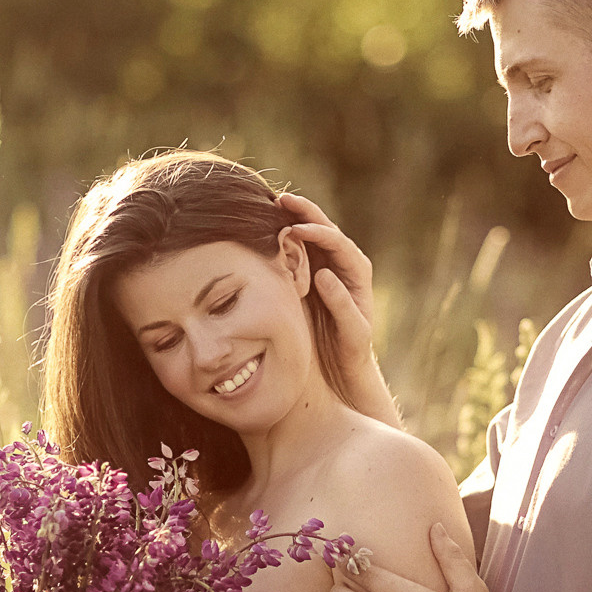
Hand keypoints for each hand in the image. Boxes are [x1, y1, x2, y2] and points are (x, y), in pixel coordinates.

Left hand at [275, 192, 399, 427]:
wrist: (335, 393)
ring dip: (326, 243)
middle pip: (333, 238)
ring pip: (350, 262)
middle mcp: (345, 283)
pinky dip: (337, 293)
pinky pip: (351, 310)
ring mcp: (356, 305)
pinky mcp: (359, 334)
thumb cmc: (307, 348)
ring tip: (301, 230)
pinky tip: (321, 278)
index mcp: (326, 273)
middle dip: (311, 216)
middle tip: (286, 200)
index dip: (296, 214)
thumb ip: (273, 282)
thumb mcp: (285, 308)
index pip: (314, 234)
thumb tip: (232, 258)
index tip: (269, 198)